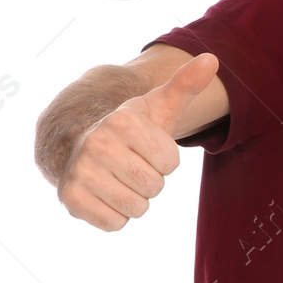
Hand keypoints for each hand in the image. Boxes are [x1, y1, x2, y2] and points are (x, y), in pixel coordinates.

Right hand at [57, 53, 220, 231]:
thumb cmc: (133, 130)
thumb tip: (212, 59)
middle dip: (150, 181)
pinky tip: (104, 194)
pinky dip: (115, 215)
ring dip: (134, 199)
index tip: (146, 148)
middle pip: (154, 186)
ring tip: (119, 179)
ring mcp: (79, 172)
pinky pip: (115, 223)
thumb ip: (186, 85)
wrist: (83, 147)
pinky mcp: (70, 200)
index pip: (170, 163)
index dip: (165, 161)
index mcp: (122, 121)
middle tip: (132, 165)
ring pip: (137, 208)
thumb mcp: (160, 106)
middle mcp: (95, 144)